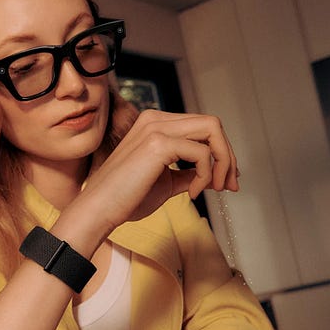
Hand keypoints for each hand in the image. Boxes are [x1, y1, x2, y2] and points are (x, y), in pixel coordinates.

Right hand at [75, 109, 238, 234]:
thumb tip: (215, 173)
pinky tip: (191, 193)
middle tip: (230, 185)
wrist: (98, 210)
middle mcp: (156, 119)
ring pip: (212, 130)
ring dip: (223, 162)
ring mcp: (156, 128)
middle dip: (228, 155)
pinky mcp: (158, 143)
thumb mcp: (166, 182)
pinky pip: (201, 153)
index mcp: (155, 123)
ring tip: (215, 188)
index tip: (226, 180)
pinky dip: (206, 174)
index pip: (202, 127)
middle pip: (212, 124)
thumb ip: (189, 172)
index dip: (221, 152)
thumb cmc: (126, 199)